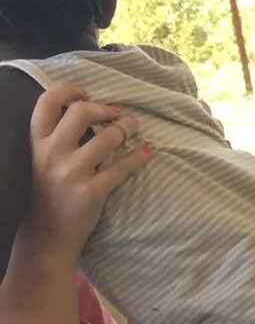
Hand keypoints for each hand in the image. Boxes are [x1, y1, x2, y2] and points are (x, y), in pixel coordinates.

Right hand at [20, 85, 149, 266]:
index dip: (68, 90)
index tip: (85, 90)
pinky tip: (147, 150)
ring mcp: (72, 173)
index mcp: (37, 142)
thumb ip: (57, 136)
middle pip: (81, 112)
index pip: (46, 102)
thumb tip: (88, 108)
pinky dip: (139, 156)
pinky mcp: (92, 191)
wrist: (49, 233)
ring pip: (107, 137)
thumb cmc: (51, 191)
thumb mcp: (44, 159)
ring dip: (127, 128)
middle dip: (106, 108)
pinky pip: (122, 167)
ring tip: (134, 128)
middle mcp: (51, 153)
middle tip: (119, 113)